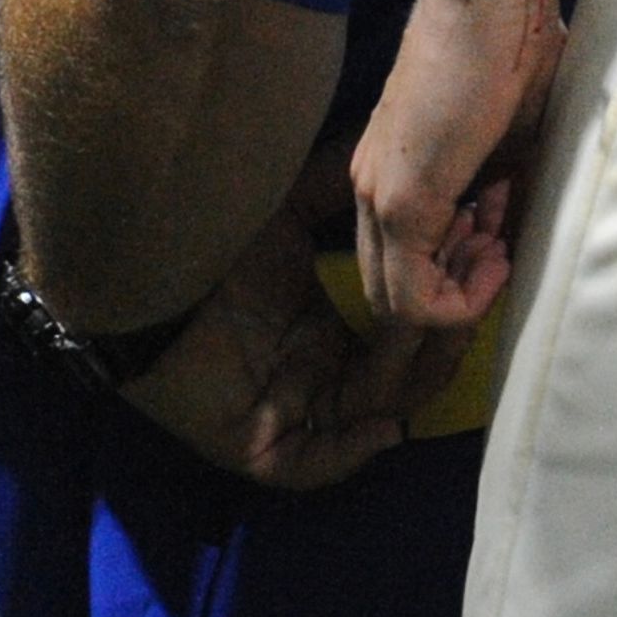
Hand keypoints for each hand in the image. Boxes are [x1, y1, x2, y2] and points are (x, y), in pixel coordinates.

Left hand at [121, 155, 472, 490]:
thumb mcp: (289, 208)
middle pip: (402, 380)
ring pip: (373, 419)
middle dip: (441, 348)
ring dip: (411, 388)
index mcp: (331, 326)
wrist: (137, 273)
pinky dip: (353, 450)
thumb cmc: (207, 238)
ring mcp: (291, 416)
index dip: (443, 310)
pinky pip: (318, 464)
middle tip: (471, 307)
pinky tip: (383, 423)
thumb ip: (343, 183)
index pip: (406, 337)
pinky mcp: (259, 450)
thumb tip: (402, 151)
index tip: (480, 271)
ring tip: (436, 346)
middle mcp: (318, 374)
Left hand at [353, 0, 567, 330]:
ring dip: (459, 290)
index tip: (502, 242)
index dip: (457, 278)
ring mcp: (378, 195)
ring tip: (502, 240)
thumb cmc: (508, 58)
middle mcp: (370, 189)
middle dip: (455, 292)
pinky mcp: (401, 200)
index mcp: (389, 173)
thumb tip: (500, 243)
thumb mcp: (507, 147)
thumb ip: (496, 200)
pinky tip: (499, 250)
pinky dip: (459, 294)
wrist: (492, 4)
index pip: (402, 265)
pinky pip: (411, 290)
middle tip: (502, 251)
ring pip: (396, 297)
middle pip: (391, 291)